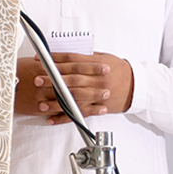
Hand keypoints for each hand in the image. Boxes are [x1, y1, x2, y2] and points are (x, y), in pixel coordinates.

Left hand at [15, 52, 133, 124]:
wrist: (136, 86)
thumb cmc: (119, 70)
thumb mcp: (104, 57)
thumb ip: (85, 57)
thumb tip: (66, 55)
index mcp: (96, 64)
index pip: (72, 60)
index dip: (55, 59)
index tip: (41, 59)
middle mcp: (96, 79)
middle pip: (71, 79)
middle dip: (52, 80)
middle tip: (37, 79)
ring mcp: (96, 94)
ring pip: (73, 98)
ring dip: (56, 101)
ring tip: (40, 102)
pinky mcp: (96, 107)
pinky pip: (79, 113)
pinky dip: (64, 117)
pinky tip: (51, 118)